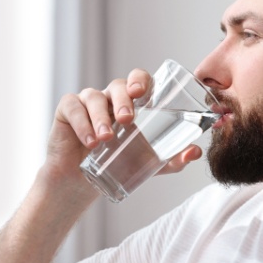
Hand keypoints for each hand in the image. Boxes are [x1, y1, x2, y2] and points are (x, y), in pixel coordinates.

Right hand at [40, 69, 203, 186]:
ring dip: (101, 117)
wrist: (83, 182)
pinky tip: (89, 141)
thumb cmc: (120, 163)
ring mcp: (87, 102)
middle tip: (127, 119)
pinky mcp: (67, 110)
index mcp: (132, 102)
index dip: (141, 80)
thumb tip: (196, 152)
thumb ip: (173, 158)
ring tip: (105, 138)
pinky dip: (81, 123)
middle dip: (123, 99)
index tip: (142, 92)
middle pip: (118, 85)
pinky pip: (73, 108)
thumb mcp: (150, 163)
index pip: (138, 80)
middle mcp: (110, 97)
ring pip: (94, 97)